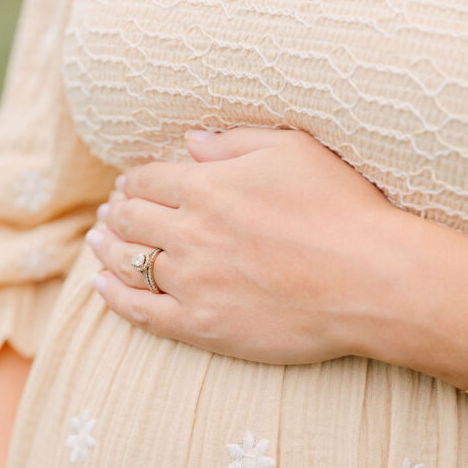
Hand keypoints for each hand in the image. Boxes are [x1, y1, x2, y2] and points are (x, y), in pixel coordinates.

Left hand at [86, 125, 407, 364]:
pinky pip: (141, 312)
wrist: (368, 281)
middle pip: (132, 219)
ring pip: (129, 263)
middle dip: (116, 212)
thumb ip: (234, 144)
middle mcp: (190, 233)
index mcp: (207, 187)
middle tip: (110, 213)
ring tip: (98, 243)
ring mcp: (192, 283)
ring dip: (108, 249)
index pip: (149, 180)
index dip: (134, 180)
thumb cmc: (342, 211)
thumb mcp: (294, 151)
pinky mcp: (201, 326)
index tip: (130, 184)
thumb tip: (189, 141)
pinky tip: (101, 288)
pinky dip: (114, 298)